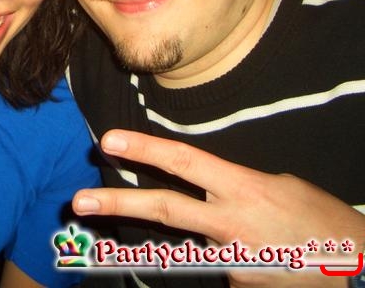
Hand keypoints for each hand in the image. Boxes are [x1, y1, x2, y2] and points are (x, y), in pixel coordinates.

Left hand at [73, 129, 364, 286]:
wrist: (358, 271)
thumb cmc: (322, 223)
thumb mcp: (280, 187)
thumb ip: (234, 186)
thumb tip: (203, 187)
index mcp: (244, 189)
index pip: (185, 162)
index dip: (144, 149)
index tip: (107, 141)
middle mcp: (230, 224)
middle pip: (165, 210)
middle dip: (117, 204)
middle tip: (76, 202)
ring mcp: (230, 260)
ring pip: (191, 243)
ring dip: (178, 240)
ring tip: (179, 238)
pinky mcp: (235, 284)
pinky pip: (218, 266)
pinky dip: (231, 259)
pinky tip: (264, 260)